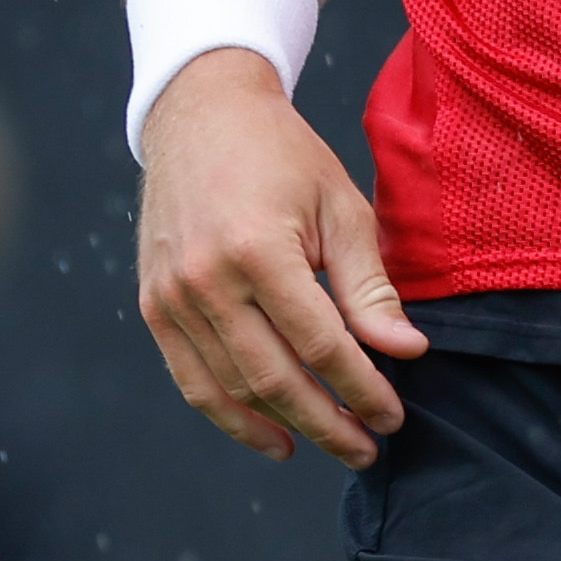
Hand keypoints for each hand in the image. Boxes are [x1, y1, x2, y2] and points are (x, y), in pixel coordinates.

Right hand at [134, 51, 426, 467]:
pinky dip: (232, 417)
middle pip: (276, 379)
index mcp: (258, 250)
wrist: (201, 114)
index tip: (394, 414)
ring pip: (233, 389)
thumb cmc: (282, 155)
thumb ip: (369, 286)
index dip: (362, 388)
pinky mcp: (155, 306)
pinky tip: (274, 435)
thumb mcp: (340, 207)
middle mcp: (206, 281)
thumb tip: (405, 352)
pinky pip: (193, 380)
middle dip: (331, 422)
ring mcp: (172, 298)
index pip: (321, 345)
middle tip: (370, 447)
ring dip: (286, 426)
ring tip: (333, 444)